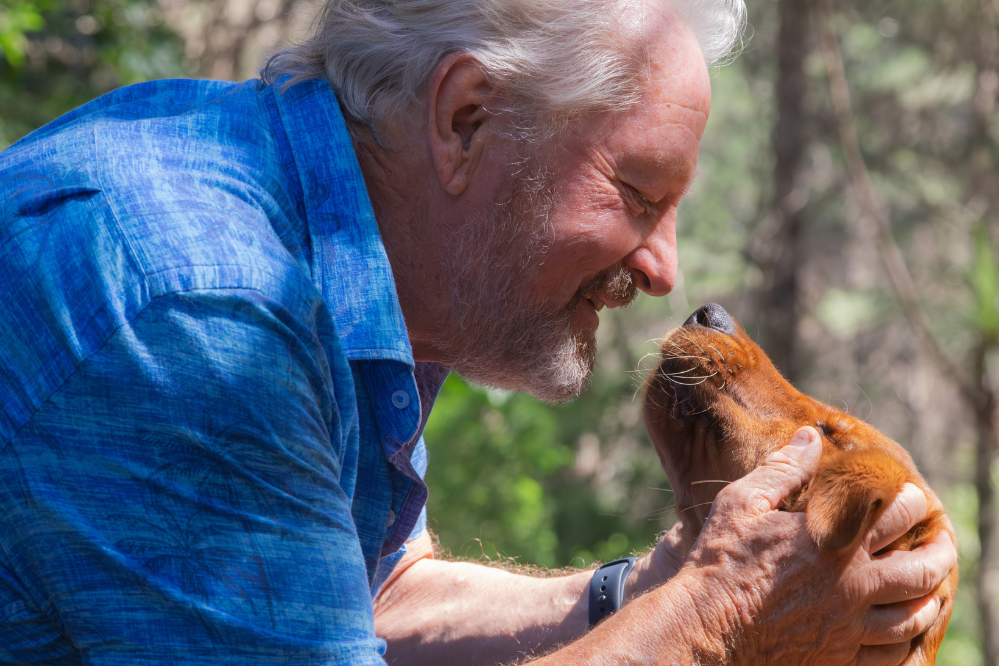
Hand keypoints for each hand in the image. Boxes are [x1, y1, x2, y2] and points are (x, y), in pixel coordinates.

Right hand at [674, 426, 956, 665]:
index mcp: (832, 543)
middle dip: (940, 553)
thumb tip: (809, 436)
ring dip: (928, 599)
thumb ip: (783, 469)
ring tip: (930, 590)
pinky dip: (904, 642)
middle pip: (920, 571)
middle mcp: (850, 586)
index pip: (894, 518)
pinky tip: (900, 632)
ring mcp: (847, 627)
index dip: (911, 504)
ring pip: (912, 617)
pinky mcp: (836, 658)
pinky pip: (889, 656)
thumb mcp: (743, 503)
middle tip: (944, 543)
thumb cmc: (720, 562)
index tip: (914, 498)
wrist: (705, 629)